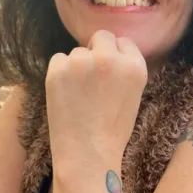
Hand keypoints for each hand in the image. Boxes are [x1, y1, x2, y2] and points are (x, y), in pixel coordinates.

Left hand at [45, 30, 147, 168]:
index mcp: (135, 67)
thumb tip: (107, 51)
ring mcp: (83, 62)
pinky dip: (59, 74)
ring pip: (77, 52)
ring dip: (76, 67)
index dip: (115, 55)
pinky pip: (58, 60)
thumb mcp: (132, 96)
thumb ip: (124, 70)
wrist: (87, 155)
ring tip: (79, 96)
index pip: (123, 42)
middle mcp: (111, 59)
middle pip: (101, 37)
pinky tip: (66, 96)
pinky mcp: (58, 68)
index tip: (108, 71)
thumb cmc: (111, 132)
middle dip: (96, 52)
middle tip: (91, 79)